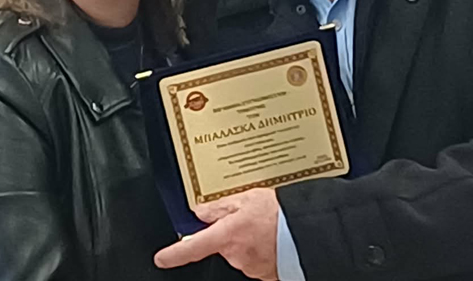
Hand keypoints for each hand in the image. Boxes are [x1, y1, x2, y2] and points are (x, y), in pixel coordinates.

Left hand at [154, 188, 279, 279]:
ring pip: (241, 252)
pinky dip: (262, 251)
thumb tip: (202, 211)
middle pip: (223, 245)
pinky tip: (275, 239)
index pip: (193, 247)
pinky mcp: (266, 274)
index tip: (161, 259)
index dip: (174, 255)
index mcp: (227, 235)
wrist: (310, 232)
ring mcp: (251, 267)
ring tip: (267, 226)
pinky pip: (257, 261)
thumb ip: (221, 206)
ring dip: (249, 241)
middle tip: (250, 218)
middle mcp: (236, 255)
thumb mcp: (248, 198)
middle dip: (232, 233)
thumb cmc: (282, 214)